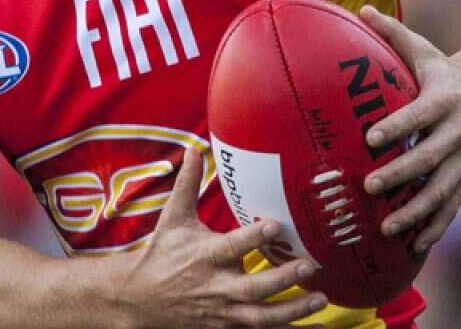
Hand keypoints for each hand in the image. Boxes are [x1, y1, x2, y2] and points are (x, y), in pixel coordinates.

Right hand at [119, 148, 328, 327]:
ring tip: (320, 299)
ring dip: (291, 311)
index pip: (231, 246)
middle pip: (251, 289)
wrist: (140, 298)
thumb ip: (187, 185)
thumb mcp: (172, 218)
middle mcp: (215, 286)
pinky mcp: (228, 328)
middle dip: (280, 279)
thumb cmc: (162, 253)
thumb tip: (193, 149)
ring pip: (259, 318)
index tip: (275, 225)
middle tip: (308, 266)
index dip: (253, 238)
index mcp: (204, 256)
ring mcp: (223, 312)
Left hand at [358, 5, 460, 253]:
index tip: (370, 138)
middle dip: (401, 174)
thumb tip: (359, 9)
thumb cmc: (442, 69)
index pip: (419, 114)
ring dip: (417, 210)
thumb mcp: (421, 47)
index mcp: (444, 98)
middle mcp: (459, 130)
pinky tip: (415, 245)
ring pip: (443, 189)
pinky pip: (453, 204)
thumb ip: (390, 31)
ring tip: (388, 226)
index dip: (397, 126)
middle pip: (430, 157)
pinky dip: (436, 226)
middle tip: (369, 186)